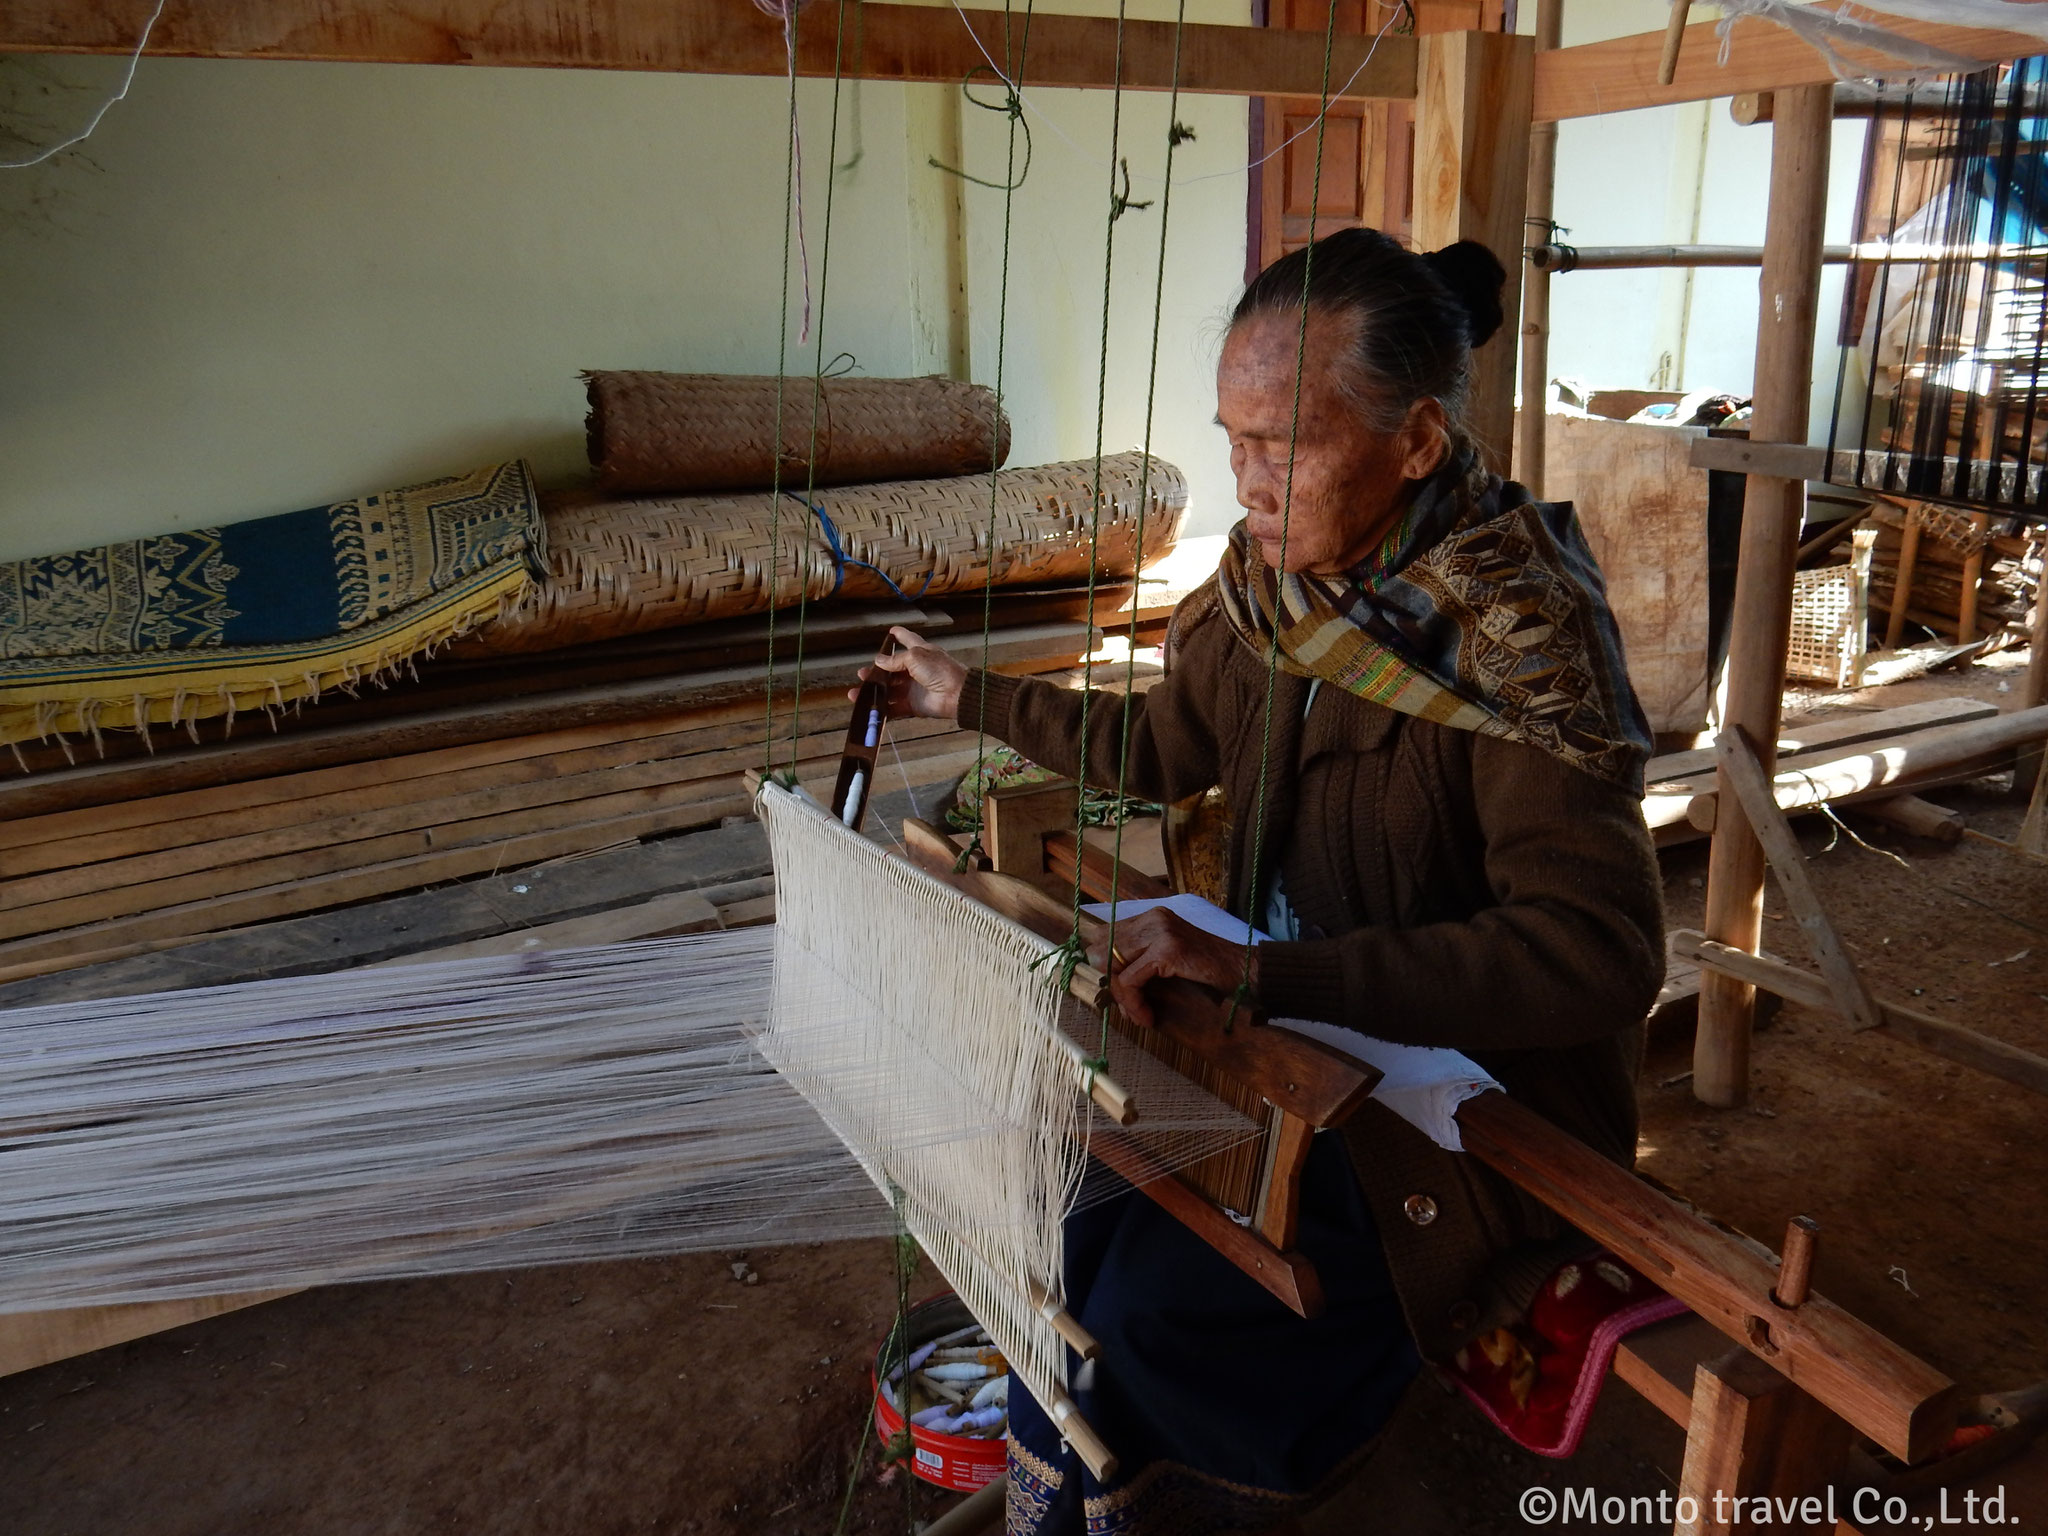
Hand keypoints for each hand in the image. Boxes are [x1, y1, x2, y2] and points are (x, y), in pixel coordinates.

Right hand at [851, 626, 968, 721]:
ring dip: (875, 692)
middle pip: (893, 670)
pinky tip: (869, 708)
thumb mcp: (916, 657)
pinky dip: (882, 709)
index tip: (891, 631)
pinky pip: (895, 708)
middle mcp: (916, 670)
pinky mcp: (913, 705)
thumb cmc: (940, 670)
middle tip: (863, 674)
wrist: (956, 694)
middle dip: (877, 672)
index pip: (908, 640)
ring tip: (858, 693)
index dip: (899, 635)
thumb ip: (896, 659)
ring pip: (890, 690)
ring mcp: (914, 688)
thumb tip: (879, 661)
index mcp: (920, 652)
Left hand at [1086, 908, 1254, 1029]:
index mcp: (1151, 917)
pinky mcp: (1167, 950)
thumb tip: (1107, 983)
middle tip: (1128, 1009)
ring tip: (1139, 1015)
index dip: (1103, 967)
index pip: (1104, 935)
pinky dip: (1133, 1002)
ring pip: (1111, 963)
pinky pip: (1130, 979)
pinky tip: (1147, 1016)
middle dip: (1109, 983)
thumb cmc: (1210, 971)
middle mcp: (1153, 918)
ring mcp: (1160, 931)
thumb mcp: (1169, 959)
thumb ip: (1141, 961)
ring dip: (1121, 996)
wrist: (1245, 971)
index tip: (1118, 994)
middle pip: (1101, 948)